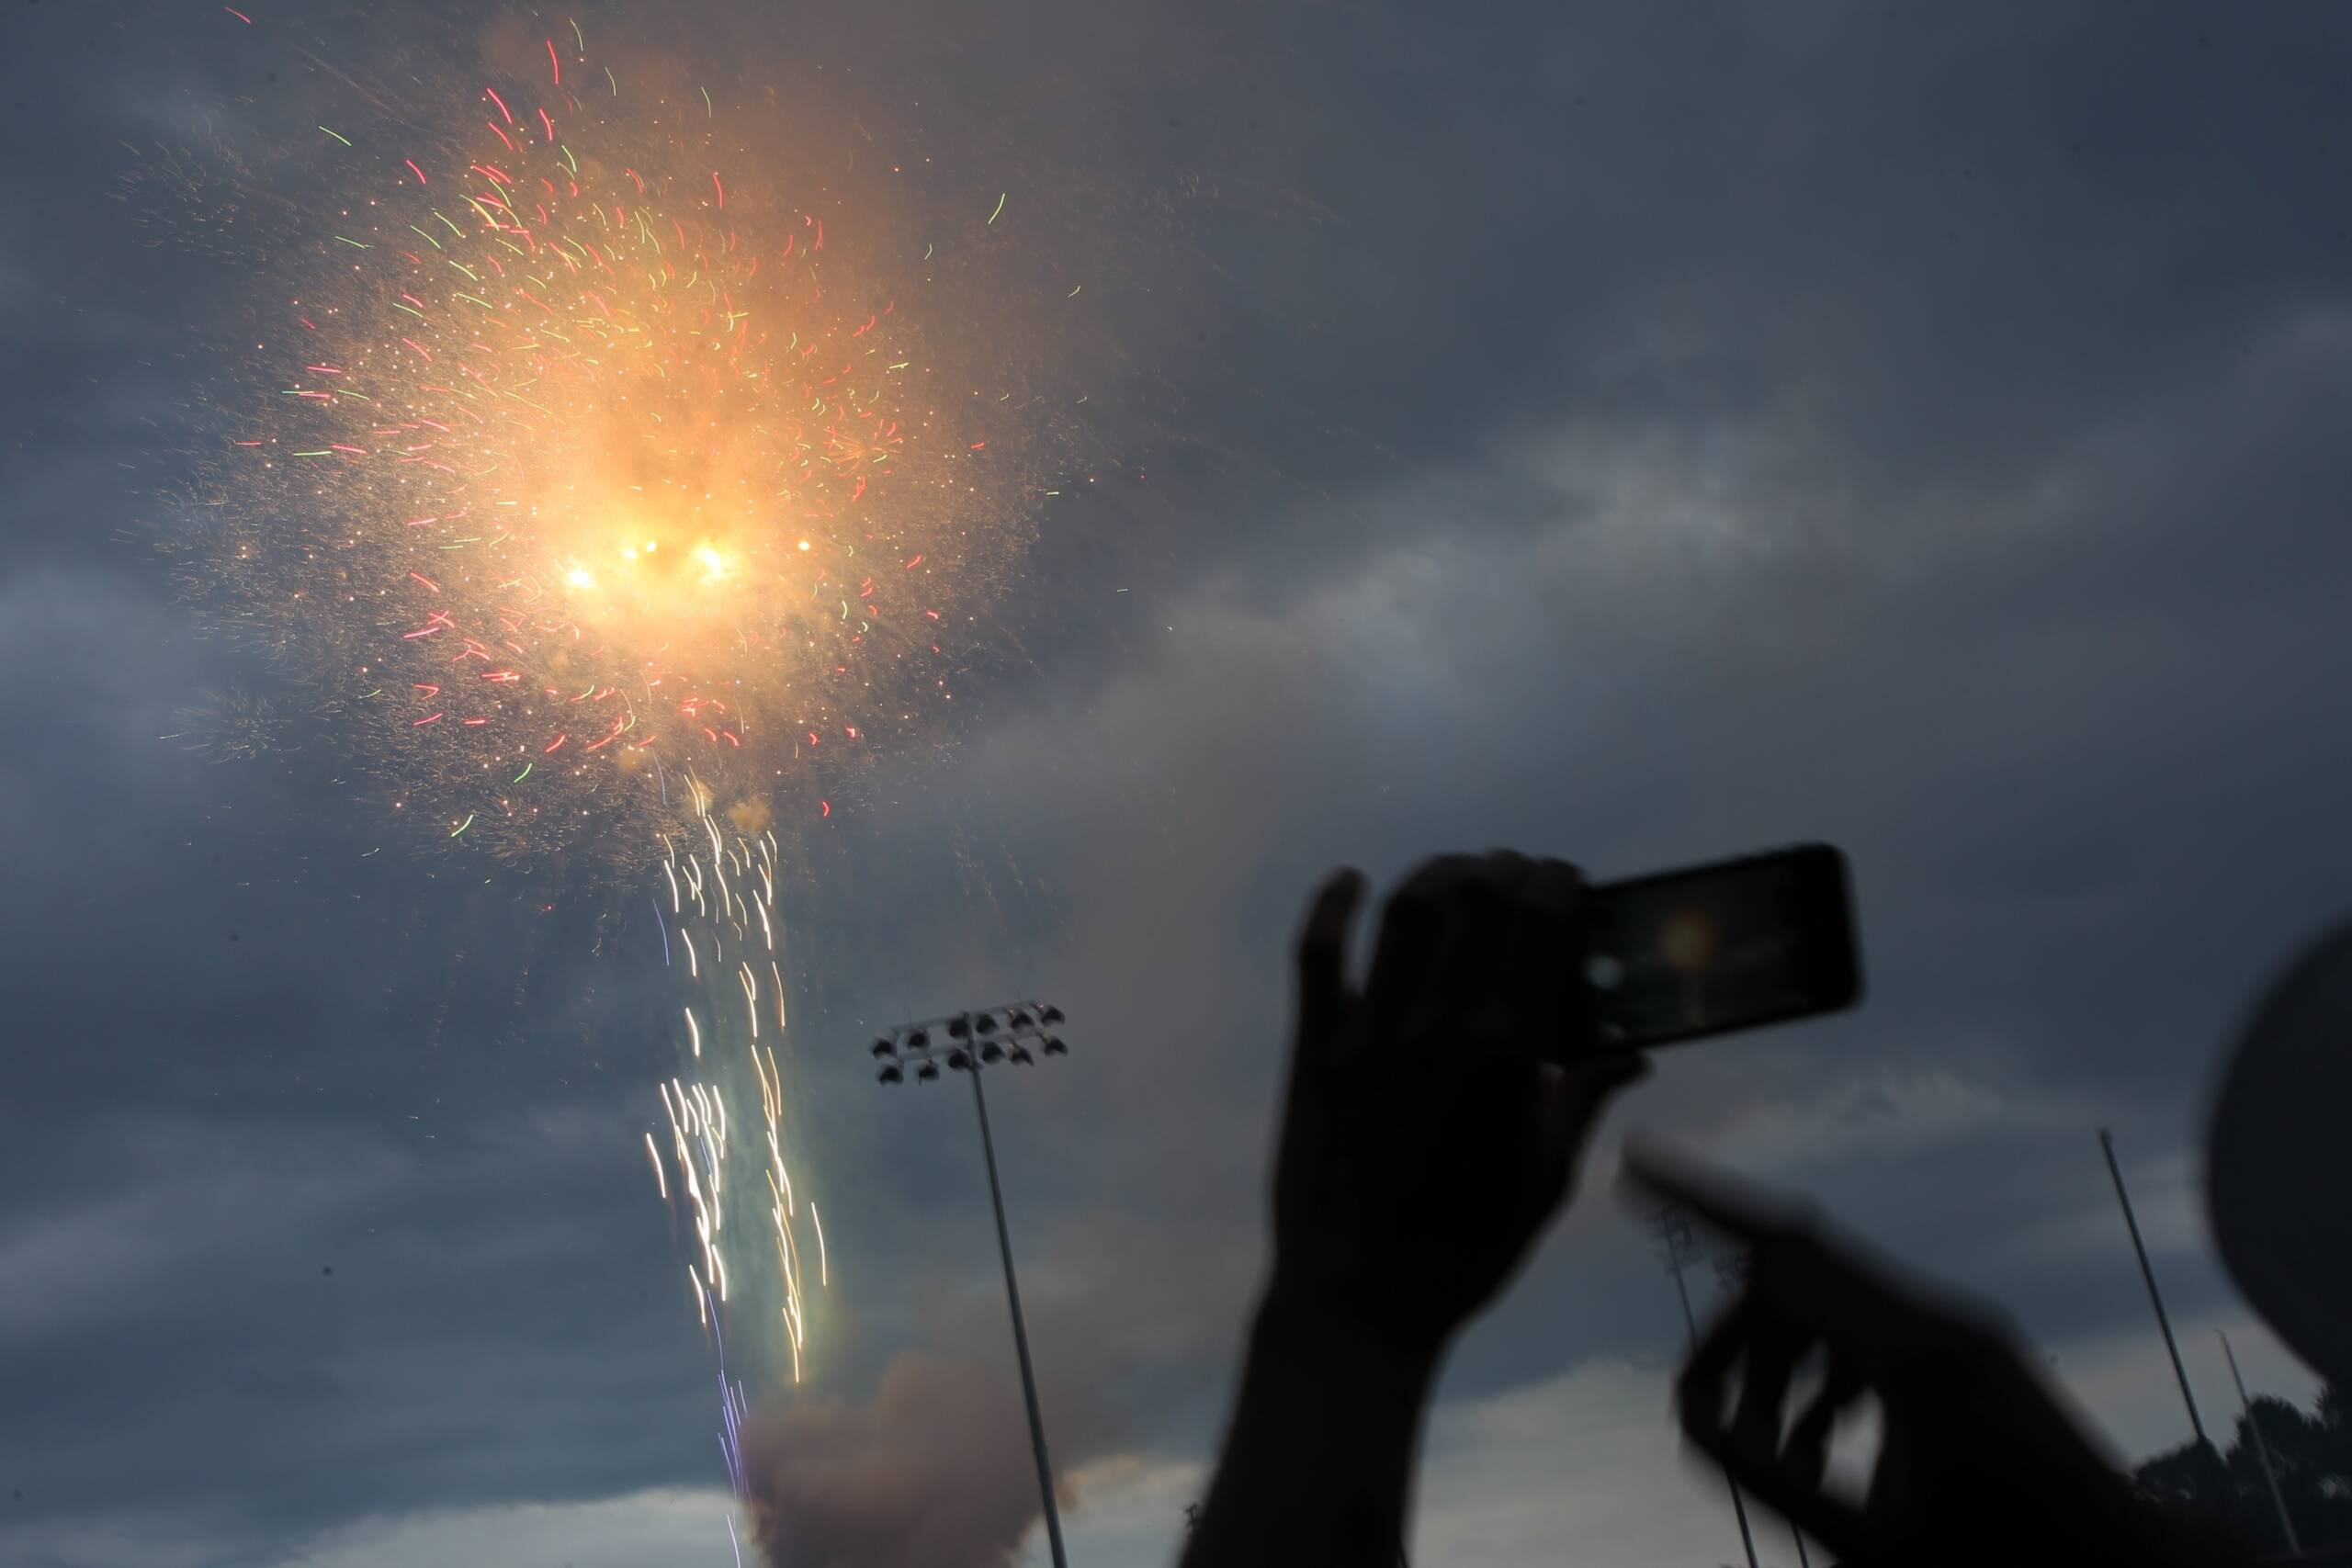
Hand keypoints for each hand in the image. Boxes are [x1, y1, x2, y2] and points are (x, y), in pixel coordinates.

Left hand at [1270, 854, 1647, 1353]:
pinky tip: (1348, 881)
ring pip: (1405, 912)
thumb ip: (1582, 1101)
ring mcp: (1371, 1034)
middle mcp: (1441, 1029)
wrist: (1358, 1299)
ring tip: (1456, 871)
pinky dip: (1331, 905)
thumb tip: (1633, 1054)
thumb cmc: (1463, 1252)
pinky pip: (1317, 956)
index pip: (1540, 929)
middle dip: (1504, 870)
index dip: (1556, 884)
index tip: (1565, 877)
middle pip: (1477, 903)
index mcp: (1508, 1057)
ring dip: (1436, 874)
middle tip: (1515, 872)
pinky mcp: (1315, 1050)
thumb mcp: (1544, 1180)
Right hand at [1622, 1142, 2238, 1567]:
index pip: (1777, 1259)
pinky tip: (1820, 1455)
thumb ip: (1766, 1478)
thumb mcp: (1870, 1546)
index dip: (1697, 1205)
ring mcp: (1961, 1332)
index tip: (1634, 1164)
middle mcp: (1940, 1323)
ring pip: (1829, 1309)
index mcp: (1916, 1362)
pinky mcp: (1972, 1352)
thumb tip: (1687, 1417)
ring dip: (1781, 1373)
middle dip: (1735, 1343)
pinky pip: (1872, 1334)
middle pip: (1793, 1280)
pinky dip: (1826, 1379)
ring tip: (1774, 1464)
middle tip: (1699, 1417)